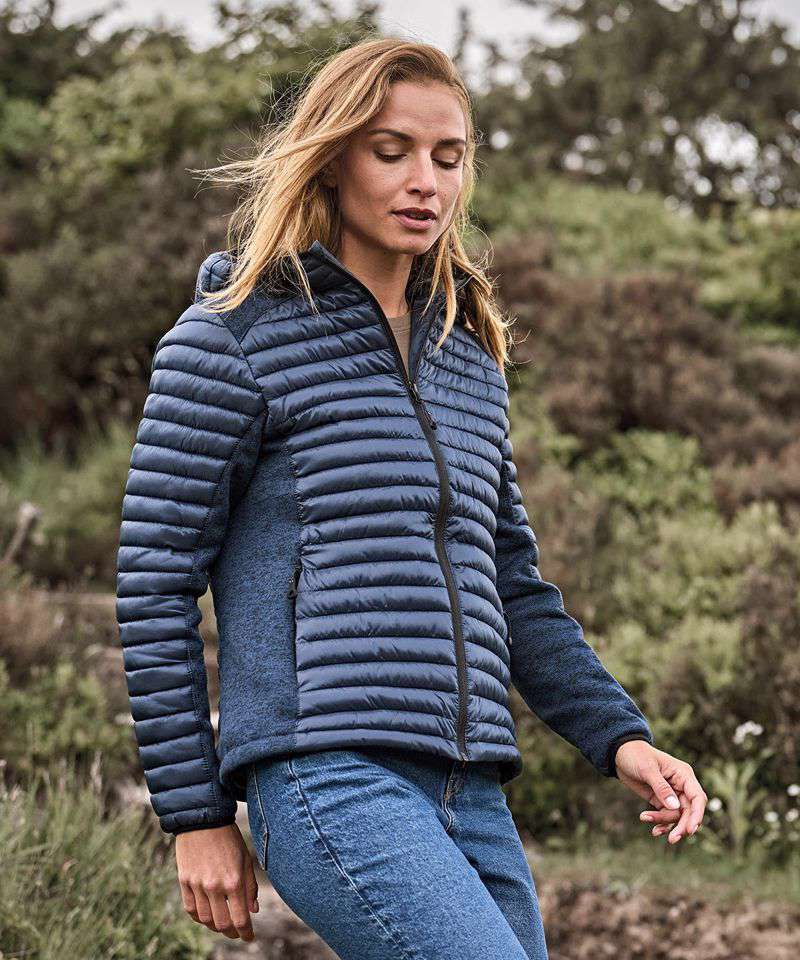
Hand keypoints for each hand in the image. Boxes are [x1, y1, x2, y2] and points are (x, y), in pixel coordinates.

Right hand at [175, 823, 258, 940]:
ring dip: (215, 927)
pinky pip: (190, 909)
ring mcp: (197, 885)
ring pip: (205, 920)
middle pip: (222, 924)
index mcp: (233, 881)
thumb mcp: (246, 859)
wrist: (203, 820)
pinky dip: (198, 917)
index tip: (249, 937)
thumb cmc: (229, 838)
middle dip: (232, 932)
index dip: (246, 933)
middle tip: (237, 933)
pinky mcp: (184, 881)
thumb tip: (253, 910)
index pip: (240, 919)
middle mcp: (214, 886)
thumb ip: (250, 886)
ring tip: (223, 924)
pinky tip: (206, 916)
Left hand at [614, 740, 706, 844]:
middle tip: (672, 839)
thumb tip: (675, 806)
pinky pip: (667, 816)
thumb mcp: (647, 769)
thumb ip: (661, 788)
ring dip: (666, 823)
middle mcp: (681, 785)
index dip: (697, 815)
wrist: (620, 753)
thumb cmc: (636, 755)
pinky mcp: (661, 800)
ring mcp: (672, 794)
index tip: (691, 830)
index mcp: (683, 774)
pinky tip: (654, 831)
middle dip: (682, 826)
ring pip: (677, 816)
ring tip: (649, 824)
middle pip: (689, 811)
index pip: (697, 798)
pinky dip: (662, 824)